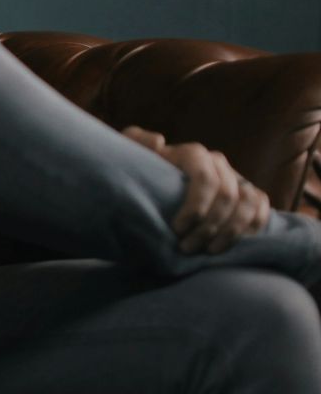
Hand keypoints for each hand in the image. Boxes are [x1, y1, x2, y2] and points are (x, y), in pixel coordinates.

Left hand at [121, 125, 270, 253]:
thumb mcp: (131, 156)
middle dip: (209, 226)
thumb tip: (159, 141)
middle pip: (226, 195)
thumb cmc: (139, 173)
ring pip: (248, 202)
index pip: (205, 177)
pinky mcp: (248, 194)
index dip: (196, 206)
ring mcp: (235, 178)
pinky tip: (231, 244)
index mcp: (192, 154)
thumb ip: (136, 142)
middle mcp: (218, 163)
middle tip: (187, 248)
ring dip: (231, 231)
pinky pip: (262, 207)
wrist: (153, 186)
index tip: (177, 229)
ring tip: (208, 251)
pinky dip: (253, 227)